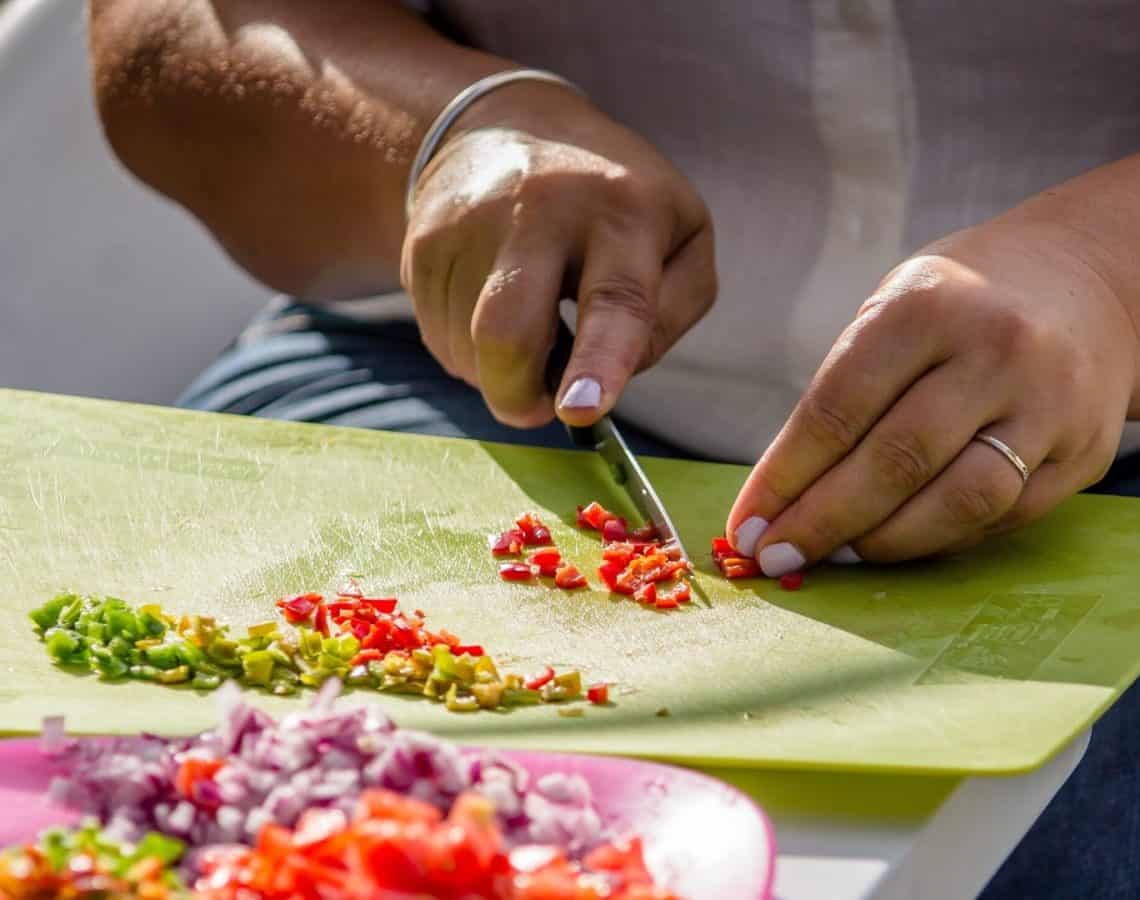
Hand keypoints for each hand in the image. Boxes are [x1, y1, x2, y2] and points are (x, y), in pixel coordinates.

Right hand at [401, 82, 715, 427]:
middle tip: (540, 404)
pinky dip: (471, 350)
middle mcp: (540, 209)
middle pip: (506, 334)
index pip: (615, 299)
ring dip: (499, 371)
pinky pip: (439, 338)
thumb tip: (613, 375)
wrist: (511, 125)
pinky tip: (493, 307)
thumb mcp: (683, 238)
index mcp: (624, 212)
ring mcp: (470, 223)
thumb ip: (671, 313)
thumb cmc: (616, 202)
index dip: (599, 361)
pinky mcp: (423, 242)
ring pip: (468, 351)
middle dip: (517, 396)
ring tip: (529, 322)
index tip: (581, 410)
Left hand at [726, 221, 1137, 572]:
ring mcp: (1048, 405)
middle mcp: (994, 351)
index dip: (783, 478)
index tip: (745, 524)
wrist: (1085, 282)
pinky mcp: (1081, 453)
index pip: (837, 410)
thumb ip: (843, 394)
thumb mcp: (891, 312)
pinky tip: (897, 542)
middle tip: (775, 555)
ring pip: (957, 502)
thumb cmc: (959, 304)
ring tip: (836, 555)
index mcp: (925, 307)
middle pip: (894, 462)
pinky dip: (939, 540)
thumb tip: (781, 496)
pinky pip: (1001, 518)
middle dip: (822, 522)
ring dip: (882, 542)